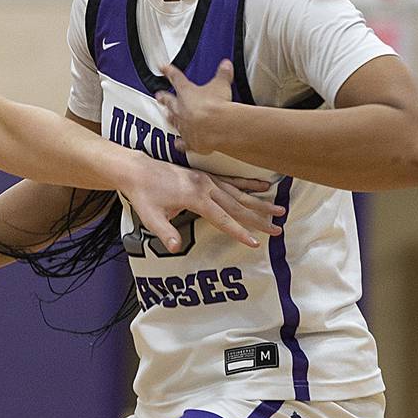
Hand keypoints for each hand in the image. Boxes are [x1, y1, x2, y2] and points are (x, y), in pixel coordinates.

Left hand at [118, 152, 283, 253]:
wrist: (137, 170)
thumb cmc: (143, 195)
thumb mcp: (149, 216)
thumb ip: (164, 232)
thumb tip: (174, 248)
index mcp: (195, 197)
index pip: (223, 218)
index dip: (239, 232)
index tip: (255, 243)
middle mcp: (206, 186)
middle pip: (237, 205)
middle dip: (258, 219)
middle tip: (277, 230)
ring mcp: (208, 179)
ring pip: (239, 192)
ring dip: (260, 201)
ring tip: (280, 208)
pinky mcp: (206, 175)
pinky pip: (232, 181)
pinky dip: (248, 184)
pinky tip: (264, 186)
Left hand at [156, 60, 234, 155]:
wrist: (215, 127)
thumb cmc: (215, 105)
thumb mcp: (221, 84)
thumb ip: (223, 74)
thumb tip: (226, 65)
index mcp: (186, 92)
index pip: (176, 79)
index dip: (169, 72)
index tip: (163, 68)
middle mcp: (180, 109)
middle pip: (169, 102)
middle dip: (163, 98)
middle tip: (158, 96)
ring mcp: (183, 125)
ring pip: (172, 121)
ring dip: (170, 118)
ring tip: (166, 117)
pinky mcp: (189, 141)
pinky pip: (181, 142)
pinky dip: (180, 143)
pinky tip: (178, 144)